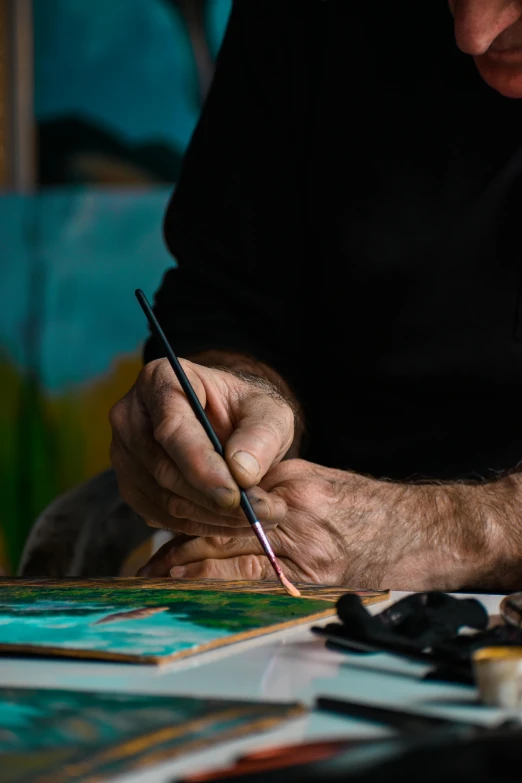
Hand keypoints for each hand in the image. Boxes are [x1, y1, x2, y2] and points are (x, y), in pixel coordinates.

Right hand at [109, 358, 293, 536]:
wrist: (227, 425)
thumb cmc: (244, 411)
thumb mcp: (268, 411)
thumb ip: (261, 435)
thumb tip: (242, 472)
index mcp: (160, 380)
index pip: (173, 429)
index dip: (202, 466)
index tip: (236, 495)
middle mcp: (130, 416)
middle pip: (165, 470)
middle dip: (215, 500)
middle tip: (263, 514)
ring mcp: (124, 454)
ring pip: (164, 499)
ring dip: (213, 518)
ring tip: (258, 519)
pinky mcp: (131, 486)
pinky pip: (161, 516)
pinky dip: (199, 526)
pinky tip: (231, 522)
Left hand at [139, 459, 393, 587]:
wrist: (416, 531)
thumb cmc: (365, 507)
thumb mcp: (316, 482)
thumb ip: (272, 490)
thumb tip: (229, 502)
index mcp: (289, 482)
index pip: (226, 497)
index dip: (189, 511)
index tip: (164, 522)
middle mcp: (290, 510)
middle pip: (220, 526)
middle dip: (181, 546)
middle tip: (149, 565)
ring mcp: (301, 545)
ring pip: (230, 555)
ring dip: (190, 569)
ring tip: (158, 581)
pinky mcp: (311, 575)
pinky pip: (255, 582)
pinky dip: (221, 586)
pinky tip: (197, 591)